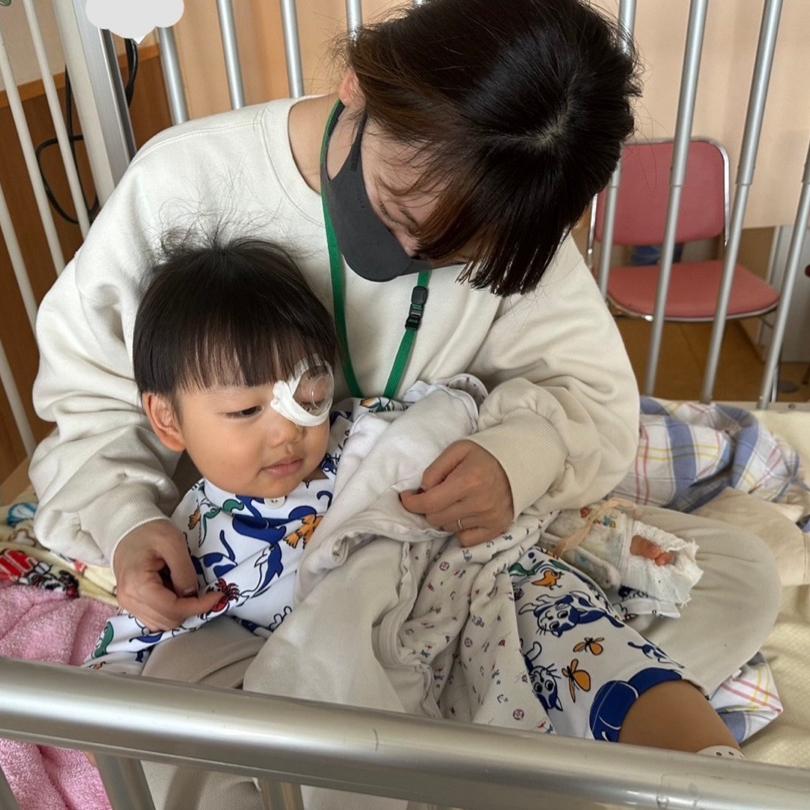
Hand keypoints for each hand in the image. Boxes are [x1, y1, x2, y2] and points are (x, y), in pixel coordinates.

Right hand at [113, 520, 220, 629]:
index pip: (173, 609)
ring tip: (183, 585)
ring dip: (180, 610)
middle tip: (202, 590)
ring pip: (162, 624)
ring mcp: (128, 604)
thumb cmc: (150, 531)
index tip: (217, 596)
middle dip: (190, 608)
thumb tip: (193, 595)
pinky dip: (170, 610)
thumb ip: (184, 571)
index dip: (199, 606)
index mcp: (138, 585)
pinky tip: (174, 591)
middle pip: (168, 620)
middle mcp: (129, 600)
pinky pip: (155, 618)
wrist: (127, 528)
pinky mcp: (131, 604)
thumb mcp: (173, 543)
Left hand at [399, 440, 513, 546]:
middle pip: (436, 519)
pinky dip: (459, 530)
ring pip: (448, 529)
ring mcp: (489, 519)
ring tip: (452, 501)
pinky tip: (464, 515)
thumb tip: (423, 490)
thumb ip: (436, 468)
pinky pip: (466, 539)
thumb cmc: (485, 454)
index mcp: (468, 481)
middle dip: (428, 508)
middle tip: (433, 496)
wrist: (519, 463)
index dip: (411, 503)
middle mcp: (479, 504)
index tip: (406, 497)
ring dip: (444, 517)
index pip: (429, 503)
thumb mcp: (458, 449)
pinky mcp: (497, 528)